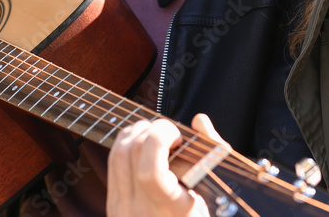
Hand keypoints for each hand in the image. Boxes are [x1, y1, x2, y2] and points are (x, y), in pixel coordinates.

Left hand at [107, 114, 226, 216]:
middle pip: (129, 153)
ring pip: (116, 154)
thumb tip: (199, 121)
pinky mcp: (113, 205)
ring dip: (137, 133)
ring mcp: (122, 209)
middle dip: (151, 129)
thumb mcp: (215, 198)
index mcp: (169, 212)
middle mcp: (139, 211)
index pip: (150, 171)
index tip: (179, 136)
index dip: (160, 141)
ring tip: (159, 136)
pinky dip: (127, 147)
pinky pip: (113, 165)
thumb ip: (211, 155)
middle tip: (172, 133)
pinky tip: (145, 147)